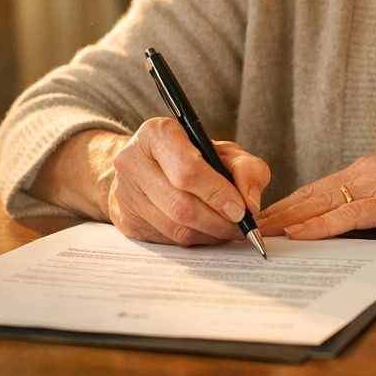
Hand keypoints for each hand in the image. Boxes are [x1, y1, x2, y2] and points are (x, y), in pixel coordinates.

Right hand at [101, 117, 271, 246]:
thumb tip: (250, 202)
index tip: (242, 210)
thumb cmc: (191, 155)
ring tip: (227, 229)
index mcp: (157, 134)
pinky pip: (167, 240)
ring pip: (175, 228)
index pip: (188, 171)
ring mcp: (125, 193)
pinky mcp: (126, 220)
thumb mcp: (223, 151)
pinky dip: (194, 240)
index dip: (218, 194)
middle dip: (218, 222)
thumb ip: (246, 168)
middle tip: (241, 227)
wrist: (147, 165)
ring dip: (208, 234)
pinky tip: (205, 231)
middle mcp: (133, 161)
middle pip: (182, 206)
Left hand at [256, 156, 375, 239]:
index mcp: (368, 173)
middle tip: (243, 227)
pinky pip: (351, 214)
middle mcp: (369, 173)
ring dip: (289, 219)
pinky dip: (322, 224)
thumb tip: (336, 234)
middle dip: (276, 212)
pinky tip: (301, 234)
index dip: (285, 207)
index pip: (316, 191)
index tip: (258, 221)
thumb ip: (370, 214)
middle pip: (311, 194)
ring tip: (260, 234)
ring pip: (324, 202)